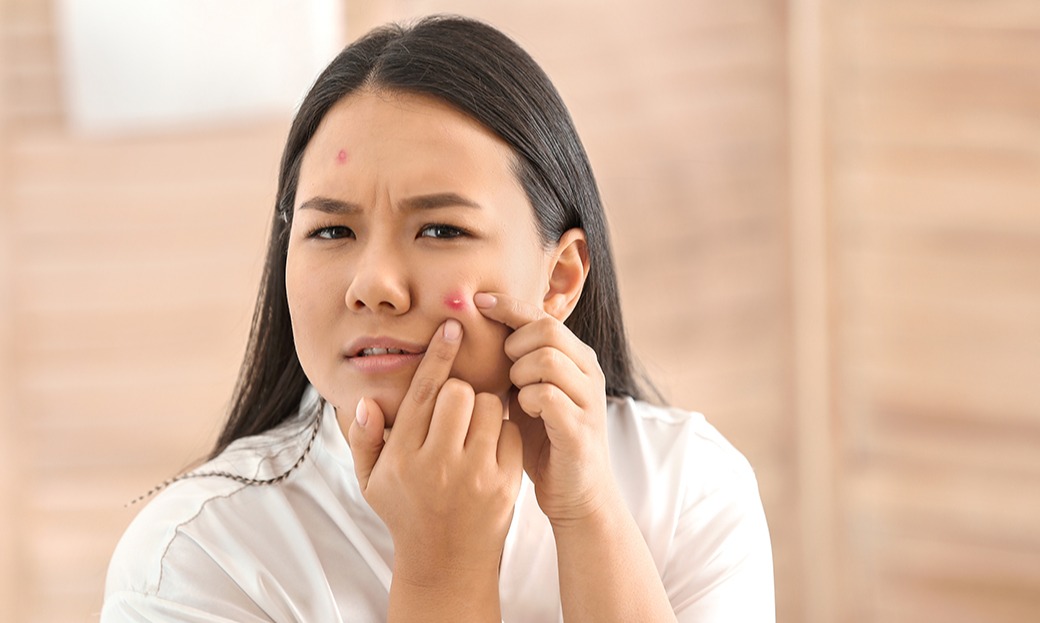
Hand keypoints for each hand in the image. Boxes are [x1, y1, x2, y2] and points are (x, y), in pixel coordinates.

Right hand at [346, 319, 523, 581]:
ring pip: (491, 407)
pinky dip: (504, 430)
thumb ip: (363, 440)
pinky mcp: (505, 482)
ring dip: (485, 409)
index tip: (451, 327)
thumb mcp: (371, 482)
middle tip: (457, 409)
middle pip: (459, 393)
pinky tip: (490, 447)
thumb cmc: (406, 512)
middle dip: (460, 392)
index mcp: (403, 456)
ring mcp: (475, 474)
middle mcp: (438, 463)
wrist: (447, 562)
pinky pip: (512, 431)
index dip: (438, 355)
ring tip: (473, 430)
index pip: (424, 393)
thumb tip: (364, 402)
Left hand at [474, 292, 617, 526]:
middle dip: (515, 345)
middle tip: (505, 370)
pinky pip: (547, 396)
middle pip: (547, 330)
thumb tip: (478, 326)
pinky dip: (527, 400)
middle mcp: (589, 372)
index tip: (477, 303)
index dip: (509, 306)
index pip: (543, 315)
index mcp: (576, 358)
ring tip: (514, 394)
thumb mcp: (528, 392)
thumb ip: (516, 363)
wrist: (575, 492)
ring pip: (548, 359)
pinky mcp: (581, 428)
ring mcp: (589, 399)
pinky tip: (522, 412)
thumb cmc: (544, 439)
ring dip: (519, 373)